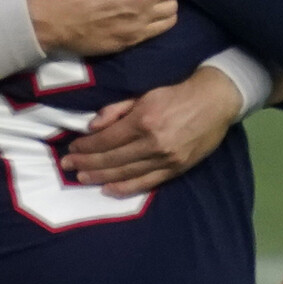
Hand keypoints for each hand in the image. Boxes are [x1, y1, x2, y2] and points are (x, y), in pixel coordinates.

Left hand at [60, 67, 243, 196]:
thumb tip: (92, 127)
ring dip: (100, 177)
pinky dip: (125, 188)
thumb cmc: (176, 93)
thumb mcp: (144, 93)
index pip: (106, 139)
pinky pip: (146, 183)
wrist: (215, 101)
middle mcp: (153, 143)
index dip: (86, 146)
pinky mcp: (176, 169)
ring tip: (82, 178)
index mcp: (143, 120)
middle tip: (67, 166)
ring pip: (125, 173)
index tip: (72, 148)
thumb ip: (117, 110)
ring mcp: (165, 159)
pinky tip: (108, 190)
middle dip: (86, 163)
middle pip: (112, 159)